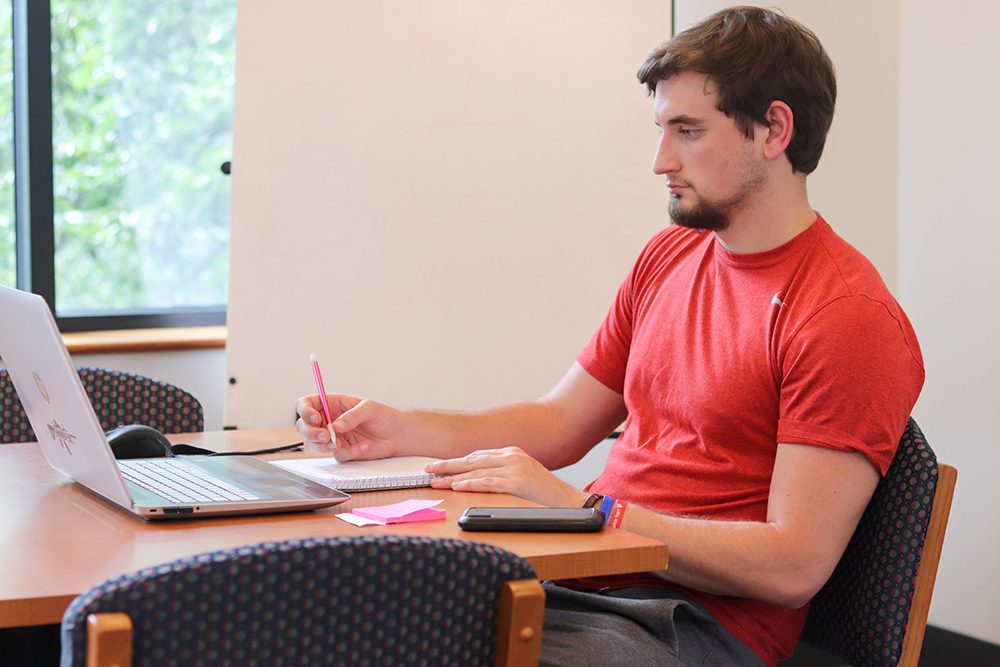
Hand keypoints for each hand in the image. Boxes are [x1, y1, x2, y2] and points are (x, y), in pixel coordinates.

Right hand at [294, 394, 402, 460]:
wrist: (397, 434)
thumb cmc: (383, 416)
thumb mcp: (369, 408)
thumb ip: (352, 416)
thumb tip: (335, 426)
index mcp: (331, 404)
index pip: (306, 404)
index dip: (304, 411)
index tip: (314, 418)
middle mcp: (328, 421)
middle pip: (303, 426)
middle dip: (310, 432)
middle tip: (325, 436)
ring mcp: (333, 437)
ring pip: (312, 444)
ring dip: (322, 446)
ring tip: (339, 444)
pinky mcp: (342, 451)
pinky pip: (337, 455)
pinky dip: (350, 452)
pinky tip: (364, 445)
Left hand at [426, 446, 588, 507]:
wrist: (569, 500)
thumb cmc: (544, 493)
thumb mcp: (522, 475)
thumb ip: (501, 472)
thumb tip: (476, 478)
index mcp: (511, 452)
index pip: (477, 455)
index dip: (455, 461)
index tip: (438, 466)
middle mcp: (512, 455)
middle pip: (472, 459)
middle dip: (447, 465)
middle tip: (428, 470)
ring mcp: (515, 467)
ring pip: (476, 470)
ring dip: (453, 477)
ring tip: (436, 481)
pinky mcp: (518, 481)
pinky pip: (488, 482)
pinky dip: (470, 484)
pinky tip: (457, 486)